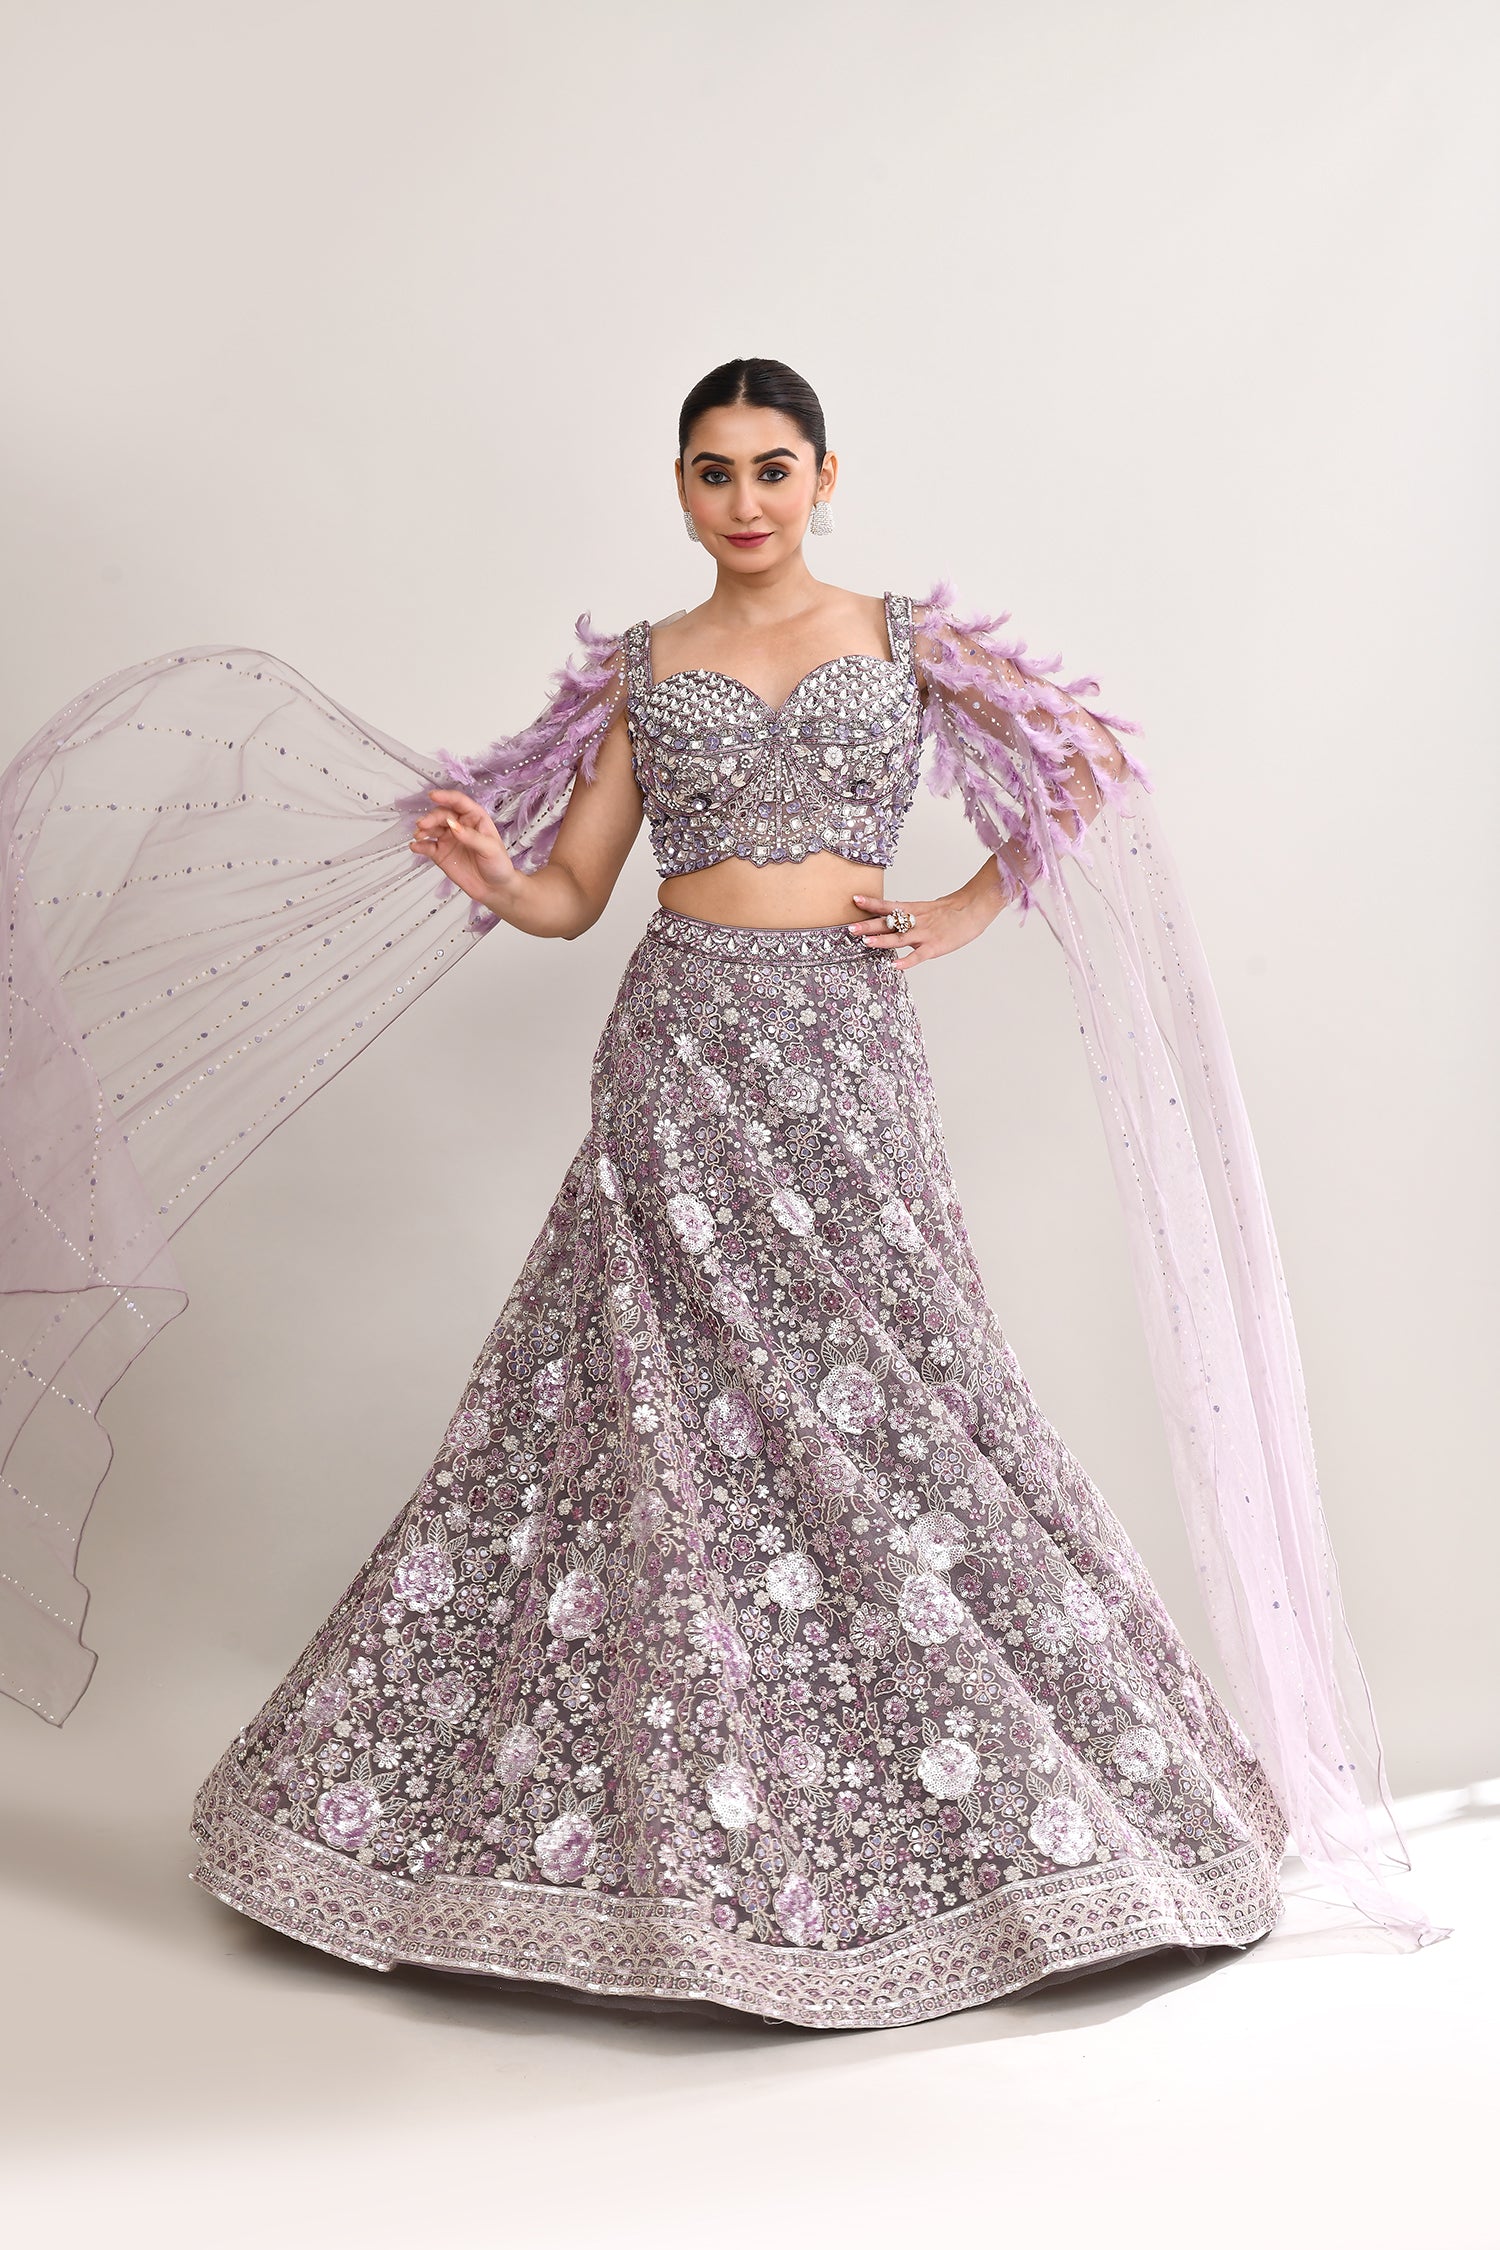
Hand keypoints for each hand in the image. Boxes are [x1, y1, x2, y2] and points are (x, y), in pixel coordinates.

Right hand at [408, 787, 517, 909]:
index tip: (433, 796)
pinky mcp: (441, 853)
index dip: (446, 797)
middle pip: (442, 814)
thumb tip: (453, 825)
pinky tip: (415, 846)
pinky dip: (419, 845)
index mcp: (475, 818)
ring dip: (423, 829)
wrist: (494, 889)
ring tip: (418, 835)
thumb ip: (471, 836)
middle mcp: (460, 826)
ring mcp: (449, 839)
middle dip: (431, 818)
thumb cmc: (498, 865)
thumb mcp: (490, 849)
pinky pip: (427, 846)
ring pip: (432, 828)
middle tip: (423, 825)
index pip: (459, 802)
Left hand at [848, 890, 996, 971]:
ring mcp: (926, 934)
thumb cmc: (951, 911)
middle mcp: (917, 920)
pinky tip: (894, 965)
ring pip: (901, 937)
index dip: (872, 903)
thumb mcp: (927, 909)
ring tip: (865, 942)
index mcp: (914, 909)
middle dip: (868, 925)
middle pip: (889, 922)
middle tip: (850, 928)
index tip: (855, 899)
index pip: (889, 905)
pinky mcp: (936, 946)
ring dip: (882, 940)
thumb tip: (891, 921)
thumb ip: (909, 916)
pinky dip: (907, 961)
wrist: (975, 908)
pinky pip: (919, 955)